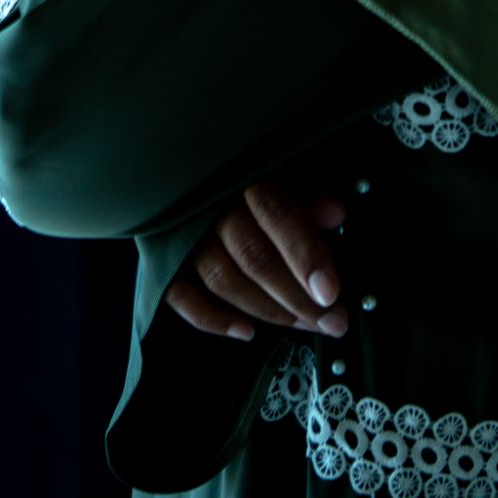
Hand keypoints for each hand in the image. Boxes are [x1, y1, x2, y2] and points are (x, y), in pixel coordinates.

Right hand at [162, 176, 349, 342]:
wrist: (175, 164)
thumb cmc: (241, 173)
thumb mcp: (276, 167)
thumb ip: (303, 195)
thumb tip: (336, 215)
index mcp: (243, 175)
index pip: (277, 215)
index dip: (305, 254)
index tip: (331, 291)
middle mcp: (211, 206)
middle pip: (253, 258)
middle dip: (297, 296)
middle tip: (334, 323)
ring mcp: (182, 235)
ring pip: (224, 281)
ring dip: (268, 310)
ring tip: (304, 325)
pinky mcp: (162, 258)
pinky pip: (182, 297)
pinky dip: (213, 319)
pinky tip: (247, 332)